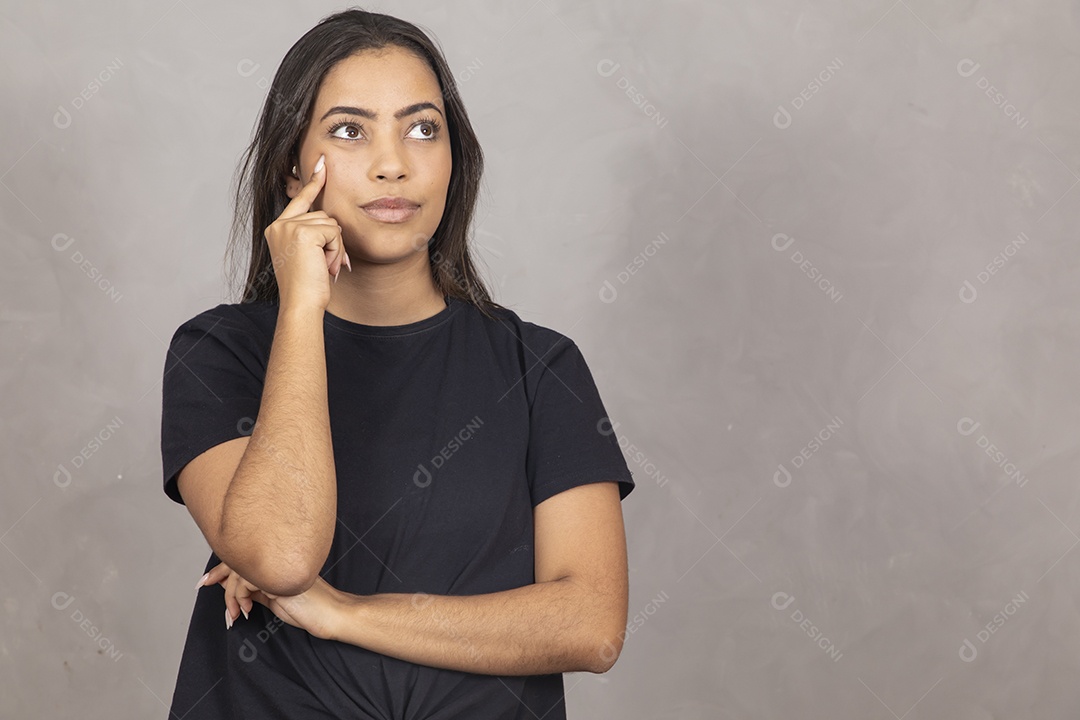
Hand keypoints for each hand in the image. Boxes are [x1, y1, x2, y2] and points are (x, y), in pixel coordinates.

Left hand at [199, 561, 346, 641]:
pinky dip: (239, 598)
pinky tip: (246, 611)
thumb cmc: (308, 609)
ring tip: (235, 614)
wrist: (330, 614)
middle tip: (203, 584)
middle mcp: (277, 560)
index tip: (208, 578)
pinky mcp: (278, 576)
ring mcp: (278, 566)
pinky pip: (246, 581)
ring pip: (240, 571)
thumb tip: (231, 585)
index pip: (246, 557)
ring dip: (231, 596)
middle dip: (218, 572)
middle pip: (239, 559)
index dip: (224, 566)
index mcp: (277, 562)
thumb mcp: (275, 599)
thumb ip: (256, 590)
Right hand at [264, 153, 350, 311]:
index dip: (313, 182)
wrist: (301, 304)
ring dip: (335, 248)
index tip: (323, 163)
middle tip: (326, 266)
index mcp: (277, 228)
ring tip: (324, 268)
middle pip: (322, 215)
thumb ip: (314, 235)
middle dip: (332, 241)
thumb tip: (333, 224)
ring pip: (331, 224)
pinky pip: (334, 232)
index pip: (299, 199)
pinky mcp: (302, 231)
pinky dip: (336, 250)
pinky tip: (325, 266)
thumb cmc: (307, 287)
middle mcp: (279, 224)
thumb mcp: (308, 256)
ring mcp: (289, 226)